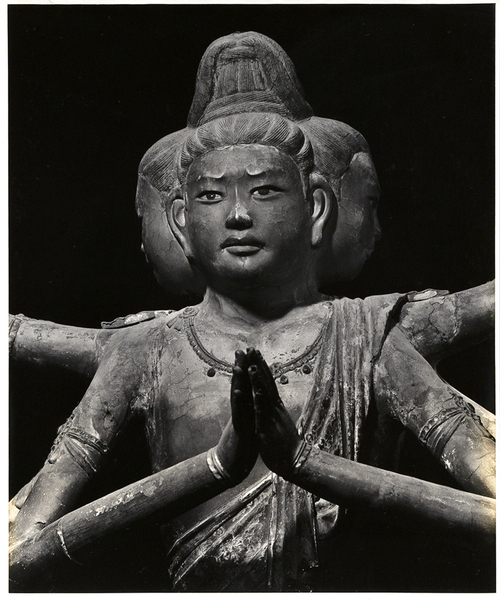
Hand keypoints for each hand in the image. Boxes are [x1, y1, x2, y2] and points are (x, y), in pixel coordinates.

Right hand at [213, 350, 257, 484]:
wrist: (232, 464)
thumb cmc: (241, 443)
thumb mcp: (247, 421)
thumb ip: (247, 407)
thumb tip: (249, 395)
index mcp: (245, 406)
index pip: (247, 383)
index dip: (249, 368)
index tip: (251, 352)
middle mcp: (240, 409)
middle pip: (240, 384)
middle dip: (241, 367)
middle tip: (241, 349)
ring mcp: (238, 418)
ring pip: (237, 396)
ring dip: (237, 381)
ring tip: (237, 364)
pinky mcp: (238, 429)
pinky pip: (238, 414)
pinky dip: (238, 402)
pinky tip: (237, 390)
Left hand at [247, 349, 301, 478]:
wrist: (295, 460)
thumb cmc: (286, 443)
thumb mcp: (279, 421)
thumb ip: (275, 410)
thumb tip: (273, 400)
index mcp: (276, 406)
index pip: (269, 382)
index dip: (262, 367)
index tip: (256, 353)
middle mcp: (275, 407)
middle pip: (267, 382)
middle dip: (259, 365)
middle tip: (252, 349)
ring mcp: (271, 416)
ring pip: (264, 395)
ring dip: (258, 380)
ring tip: (251, 366)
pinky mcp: (267, 428)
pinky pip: (261, 414)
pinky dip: (257, 402)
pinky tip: (253, 392)